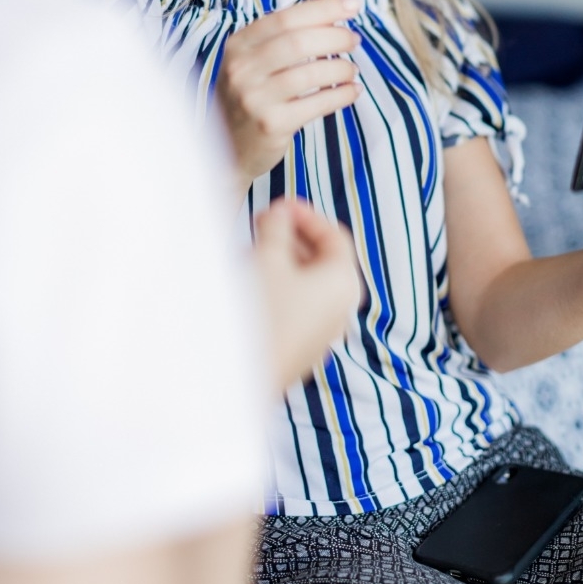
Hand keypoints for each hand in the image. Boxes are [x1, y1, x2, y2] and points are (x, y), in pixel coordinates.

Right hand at [216, 0, 361, 195]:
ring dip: (341, 68)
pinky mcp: (272, 124)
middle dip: (336, 37)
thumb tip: (332, 15)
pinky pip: (318, 104)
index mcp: (238, 45)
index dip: (323, 9)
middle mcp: (242, 69)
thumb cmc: (250, 99)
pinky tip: (352, 91)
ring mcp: (255, 98)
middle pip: (299, 41)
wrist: (227, 150)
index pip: (286, 17)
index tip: (352, 5)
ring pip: (311, 73)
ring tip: (351, 70)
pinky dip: (342, 94)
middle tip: (354, 40)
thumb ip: (282, 39)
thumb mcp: (251, 63)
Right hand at [253, 197, 361, 388]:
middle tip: (261, 224)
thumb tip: (280, 214)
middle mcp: (341, 309)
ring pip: (305, 284)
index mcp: (344, 283)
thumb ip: (277, 227)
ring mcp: (322, 333)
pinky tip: (249, 284)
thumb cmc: (260, 314)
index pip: (335, 236)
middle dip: (291, 237)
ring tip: (250, 251)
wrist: (237, 378)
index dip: (306, 214)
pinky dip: (276, 288)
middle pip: (322, 260)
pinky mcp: (300, 350)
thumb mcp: (267, 257)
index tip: (279, 205)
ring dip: (280, 261)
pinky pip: (294, 307)